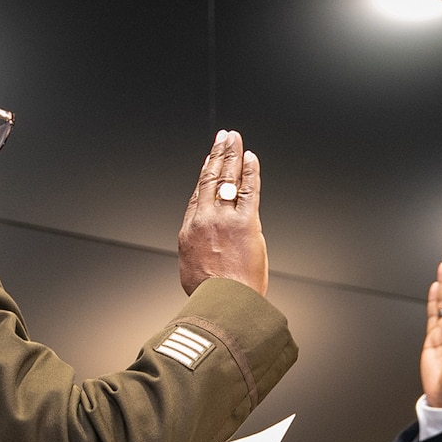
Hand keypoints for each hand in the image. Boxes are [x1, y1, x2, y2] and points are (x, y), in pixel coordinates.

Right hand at [178, 129, 268, 295]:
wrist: (223, 304)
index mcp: (190, 232)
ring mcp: (224, 220)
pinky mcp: (246, 223)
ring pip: (228, 179)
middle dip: (218, 155)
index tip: (209, 161)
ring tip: (236, 139)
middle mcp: (205, 220)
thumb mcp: (192, 270)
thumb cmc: (211, 295)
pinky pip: (248, 190)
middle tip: (223, 137)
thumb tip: (206, 249)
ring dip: (232, 155)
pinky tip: (251, 158)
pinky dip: (250, 172)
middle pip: (211, 180)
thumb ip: (199, 251)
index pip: (198, 195)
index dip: (205, 174)